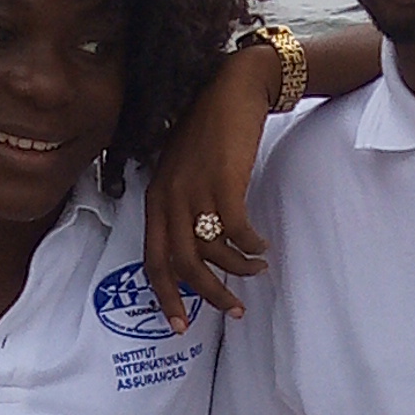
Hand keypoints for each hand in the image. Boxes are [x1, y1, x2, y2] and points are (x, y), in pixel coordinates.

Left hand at [143, 40, 284, 324]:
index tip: (180, 326)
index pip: (152, 261)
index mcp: (155, 199)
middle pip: (182, 266)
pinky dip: (251, 245)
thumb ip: (182, 207)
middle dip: (208, 295)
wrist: (232, 88)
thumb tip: (196, 251)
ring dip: (238, 269)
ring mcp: (195, 190)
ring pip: (211, 253)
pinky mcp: (224, 182)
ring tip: (257, 268)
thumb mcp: (183, 171)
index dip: (165, 298)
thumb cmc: (210, 132)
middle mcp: (169, 199)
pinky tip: (262, 245)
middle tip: (233, 310)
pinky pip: (237, 231)